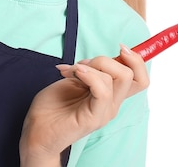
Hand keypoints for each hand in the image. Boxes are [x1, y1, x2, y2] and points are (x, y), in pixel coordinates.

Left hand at [19, 46, 148, 164]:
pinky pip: (103, 91)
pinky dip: (90, 75)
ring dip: (91, 65)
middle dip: (105, 59)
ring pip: (118, 78)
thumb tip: (100, 58)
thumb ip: (91, 70)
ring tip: (70, 71)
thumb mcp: (75, 79)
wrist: (37, 129)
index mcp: (111, 95)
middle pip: (131, 73)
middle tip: (82, 65)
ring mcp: (105, 112)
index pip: (140, 78)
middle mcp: (112, 104)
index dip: (136, 59)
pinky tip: (75, 73)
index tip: (120, 48)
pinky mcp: (94, 118)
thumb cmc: (52, 105)